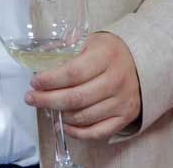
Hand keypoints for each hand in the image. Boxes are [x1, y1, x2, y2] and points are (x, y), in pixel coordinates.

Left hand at [25, 31, 141, 140]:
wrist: (141, 62)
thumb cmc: (109, 51)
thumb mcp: (90, 41)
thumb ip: (67, 49)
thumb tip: (39, 60)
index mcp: (106, 56)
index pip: (73, 73)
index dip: (50, 80)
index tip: (34, 82)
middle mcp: (116, 80)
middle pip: (75, 98)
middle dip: (47, 100)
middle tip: (31, 98)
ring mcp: (122, 101)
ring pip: (83, 116)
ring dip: (60, 115)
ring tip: (46, 108)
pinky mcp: (125, 117)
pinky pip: (97, 132)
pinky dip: (77, 132)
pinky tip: (63, 125)